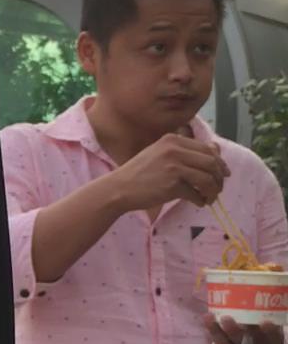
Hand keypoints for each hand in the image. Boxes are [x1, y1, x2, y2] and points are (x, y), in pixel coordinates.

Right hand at [113, 131, 227, 211]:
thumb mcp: (162, 153)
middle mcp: (175, 150)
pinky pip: (196, 193)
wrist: (120, 187)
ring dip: (213, 191)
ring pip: (207, 179)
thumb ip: (186, 151)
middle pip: (211, 163)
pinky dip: (200, 200)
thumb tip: (216, 150)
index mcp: (174, 139)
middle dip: (219, 178)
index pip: (208, 149)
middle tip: (218, 189)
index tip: (223, 174)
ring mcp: (174, 167)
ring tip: (210, 198)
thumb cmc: (141, 172)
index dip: (220, 163)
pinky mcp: (172, 185)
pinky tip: (198, 203)